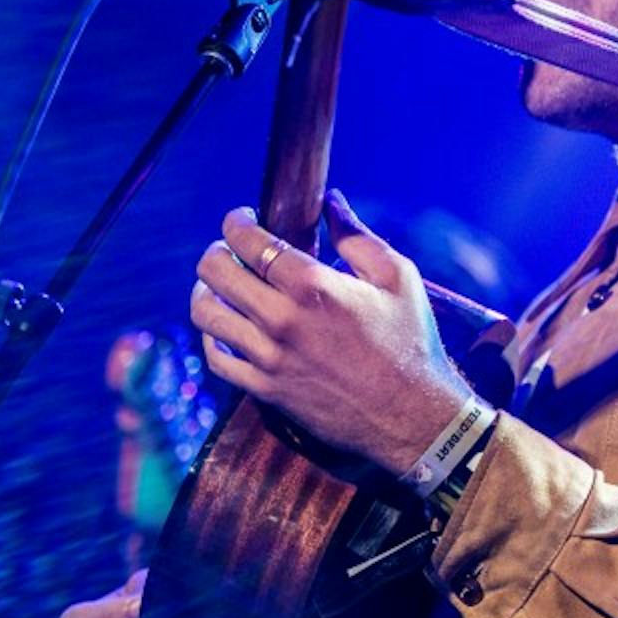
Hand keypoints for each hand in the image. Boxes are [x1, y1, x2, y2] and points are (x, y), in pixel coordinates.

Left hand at [188, 189, 466, 476]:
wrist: (412, 415)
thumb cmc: (410, 341)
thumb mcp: (398, 278)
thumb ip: (358, 236)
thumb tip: (331, 201)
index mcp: (314, 286)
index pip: (249, 241)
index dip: (236, 222)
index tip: (242, 218)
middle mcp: (282, 319)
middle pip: (214, 272)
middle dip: (217, 252)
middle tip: (230, 251)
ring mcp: (269, 357)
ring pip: (205, 313)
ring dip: (206, 291)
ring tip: (222, 286)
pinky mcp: (265, 389)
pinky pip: (215, 358)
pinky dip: (212, 336)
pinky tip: (227, 327)